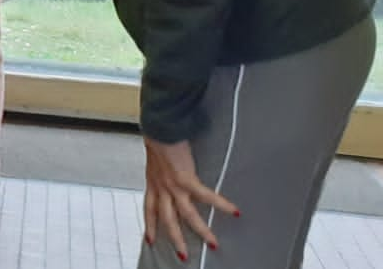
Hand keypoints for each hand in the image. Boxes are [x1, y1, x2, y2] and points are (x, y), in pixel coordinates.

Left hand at [143, 138, 237, 260]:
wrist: (159, 126)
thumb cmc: (158, 136)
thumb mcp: (155, 156)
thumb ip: (161, 167)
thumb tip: (166, 164)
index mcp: (153, 182)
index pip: (149, 209)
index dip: (150, 225)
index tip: (150, 239)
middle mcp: (161, 187)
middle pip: (167, 219)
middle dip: (175, 239)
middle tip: (183, 256)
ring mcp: (173, 185)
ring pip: (186, 215)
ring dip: (200, 230)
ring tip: (213, 243)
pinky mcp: (186, 178)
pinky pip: (206, 196)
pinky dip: (221, 203)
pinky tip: (233, 211)